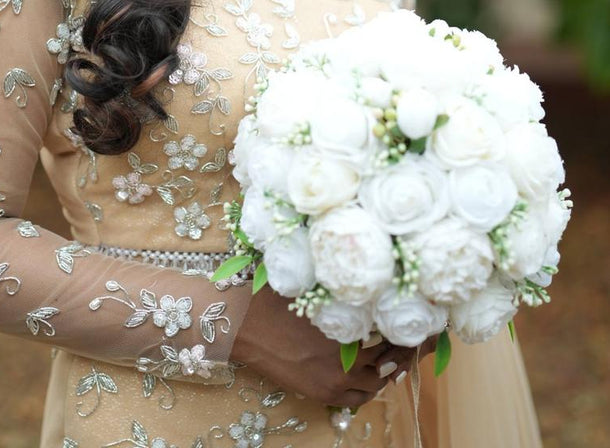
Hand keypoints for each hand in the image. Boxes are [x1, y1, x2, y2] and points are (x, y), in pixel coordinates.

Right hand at [232, 287, 428, 407]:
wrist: (240, 325)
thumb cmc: (275, 299)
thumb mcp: (315, 290)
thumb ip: (345, 293)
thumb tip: (376, 278)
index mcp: (346, 341)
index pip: (396, 341)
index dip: (417, 334)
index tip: (434, 323)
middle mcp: (344, 370)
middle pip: (390, 367)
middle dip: (408, 352)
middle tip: (424, 337)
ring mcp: (331, 386)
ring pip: (374, 386)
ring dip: (389, 370)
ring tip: (400, 352)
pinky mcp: (318, 394)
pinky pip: (354, 398)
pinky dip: (368, 384)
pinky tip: (372, 369)